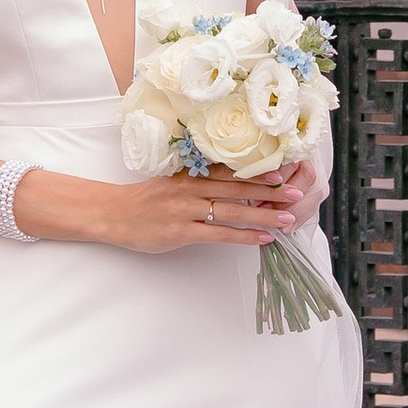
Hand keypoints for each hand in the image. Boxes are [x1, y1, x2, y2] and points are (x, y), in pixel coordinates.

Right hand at [17, 163, 317, 253]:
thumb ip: (197, 180)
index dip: (256, 170)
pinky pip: (218, 234)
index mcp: (189, 174)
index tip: (283, 169)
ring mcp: (187, 210)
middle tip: (295, 192)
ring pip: (232, 211)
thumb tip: (229, 183)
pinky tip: (262, 239)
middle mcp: (191, 188)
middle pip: (236, 188)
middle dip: (268, 190)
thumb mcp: (171, 182)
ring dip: (263, 215)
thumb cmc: (143, 200)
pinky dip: (243, 236)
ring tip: (288, 219)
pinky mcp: (182, 232)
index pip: (229, 170)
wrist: (112, 214)